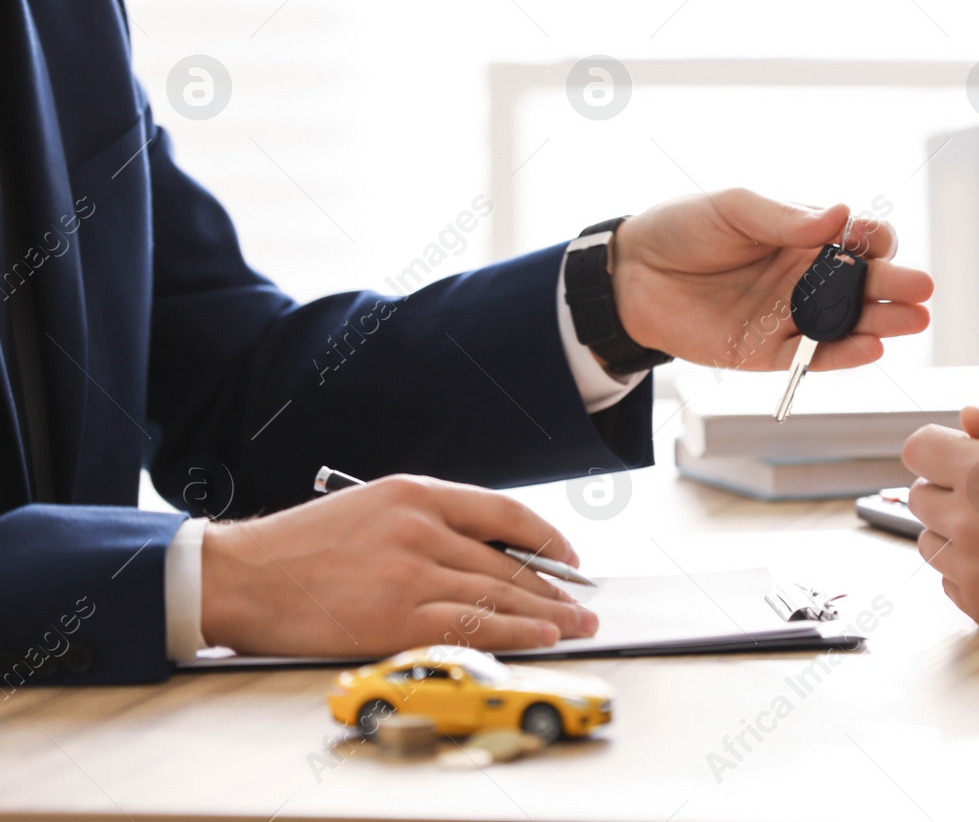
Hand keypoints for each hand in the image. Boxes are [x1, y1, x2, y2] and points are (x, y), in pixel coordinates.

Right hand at [201, 475, 597, 655]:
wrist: (242, 576)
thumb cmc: (299, 547)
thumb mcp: (371, 509)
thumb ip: (427, 524)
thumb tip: (485, 554)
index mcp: (415, 493)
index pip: (502, 512)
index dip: (545, 537)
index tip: (568, 556)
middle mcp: (420, 527)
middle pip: (507, 559)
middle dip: (555, 584)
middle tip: (585, 599)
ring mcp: (411, 572)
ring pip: (498, 593)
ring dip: (547, 611)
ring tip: (577, 622)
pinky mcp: (397, 616)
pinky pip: (474, 625)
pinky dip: (515, 632)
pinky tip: (541, 637)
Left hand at [608, 189, 932, 371]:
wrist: (632, 274)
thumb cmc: (683, 229)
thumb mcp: (733, 208)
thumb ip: (784, 218)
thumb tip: (838, 216)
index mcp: (805, 236)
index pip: (859, 239)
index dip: (874, 239)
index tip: (876, 241)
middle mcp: (807, 278)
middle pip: (865, 284)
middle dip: (896, 284)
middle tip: (920, 289)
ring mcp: (791, 317)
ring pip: (849, 323)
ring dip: (883, 322)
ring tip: (912, 319)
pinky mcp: (769, 353)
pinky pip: (814, 358)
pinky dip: (843, 355)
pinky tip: (870, 346)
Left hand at [902, 372, 978, 641]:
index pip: (917, 449)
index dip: (939, 444)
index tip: (964, 450)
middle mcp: (967, 523)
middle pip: (919, 496)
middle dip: (944, 485)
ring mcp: (974, 572)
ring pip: (930, 543)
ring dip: (952, 529)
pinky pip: (951, 583)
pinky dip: (968, 569)